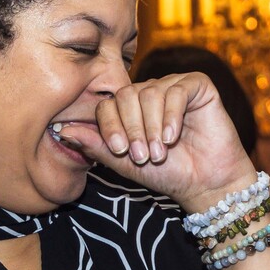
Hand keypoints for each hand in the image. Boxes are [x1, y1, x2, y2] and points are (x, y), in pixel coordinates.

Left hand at [56, 73, 258, 210]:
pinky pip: (176, 90)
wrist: (206, 183)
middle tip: (142, 156)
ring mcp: (173, 87)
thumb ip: (97, 145)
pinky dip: (171, 115)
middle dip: (131, 129)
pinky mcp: (198, 86)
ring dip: (152, 127)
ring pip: (149, 93)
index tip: (121, 150)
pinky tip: (173, 136)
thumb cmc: (167, 174)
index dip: (110, 126)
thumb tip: (62, 130)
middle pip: (126, 96)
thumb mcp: (125, 163)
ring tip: (160, 152)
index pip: (107, 104)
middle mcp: (150, 93)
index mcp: (130, 109)